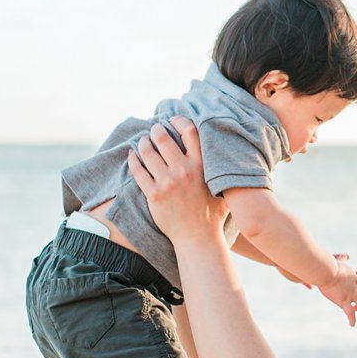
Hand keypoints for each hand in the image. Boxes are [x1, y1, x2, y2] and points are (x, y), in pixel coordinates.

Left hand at [128, 118, 225, 244]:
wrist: (198, 238)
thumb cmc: (212, 214)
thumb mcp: (223, 187)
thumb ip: (220, 168)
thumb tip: (224, 150)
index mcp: (202, 165)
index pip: (189, 131)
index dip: (178, 121)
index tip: (172, 120)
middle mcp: (184, 170)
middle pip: (163, 138)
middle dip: (156, 130)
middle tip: (154, 130)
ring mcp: (167, 182)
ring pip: (148, 152)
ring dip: (143, 143)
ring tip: (142, 141)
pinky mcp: (153, 195)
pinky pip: (138, 171)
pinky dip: (133, 159)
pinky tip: (132, 155)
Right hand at [314, 260, 356, 326]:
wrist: (325, 271)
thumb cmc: (327, 265)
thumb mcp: (337, 261)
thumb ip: (342, 259)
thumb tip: (347, 256)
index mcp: (354, 276)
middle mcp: (355, 285)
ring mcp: (351, 294)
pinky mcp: (344, 301)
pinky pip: (350, 313)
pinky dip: (352, 320)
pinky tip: (352, 324)